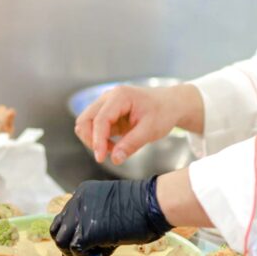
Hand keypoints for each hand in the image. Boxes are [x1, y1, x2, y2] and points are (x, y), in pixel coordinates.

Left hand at [50, 177, 170, 255]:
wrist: (153, 204)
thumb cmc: (143, 209)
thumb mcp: (112, 216)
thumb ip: (96, 233)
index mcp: (83, 194)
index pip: (65, 219)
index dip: (69, 236)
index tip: (76, 251)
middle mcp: (77, 202)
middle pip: (58, 230)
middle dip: (66, 248)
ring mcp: (80, 215)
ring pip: (61, 242)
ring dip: (74, 255)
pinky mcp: (86, 231)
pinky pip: (75, 251)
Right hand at [75, 84, 202, 163]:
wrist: (171, 104)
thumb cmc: (163, 112)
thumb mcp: (151, 130)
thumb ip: (131, 144)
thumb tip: (114, 159)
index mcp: (120, 96)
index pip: (100, 120)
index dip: (98, 141)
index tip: (101, 158)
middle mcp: (109, 97)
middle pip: (85, 119)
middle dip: (91, 139)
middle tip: (107, 154)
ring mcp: (106, 104)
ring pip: (86, 123)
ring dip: (94, 140)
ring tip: (113, 149)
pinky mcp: (107, 113)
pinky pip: (94, 127)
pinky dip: (99, 139)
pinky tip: (114, 146)